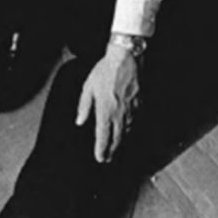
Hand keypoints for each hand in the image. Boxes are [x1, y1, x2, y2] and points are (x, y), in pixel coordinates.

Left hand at [75, 45, 141, 163]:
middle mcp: (119, 114)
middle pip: (116, 139)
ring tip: (116, 146)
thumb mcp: (88, 87)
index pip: (103, 137)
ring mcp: (131, 110)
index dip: (101, 150)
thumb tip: (79, 121)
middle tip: (108, 158)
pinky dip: (129, 129)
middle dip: (112, 150)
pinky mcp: (138, 104)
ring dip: (120, 141)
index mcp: (105, 111)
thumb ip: (84, 106)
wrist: (125, 59)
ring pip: (126, 132)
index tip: (100, 158)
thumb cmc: (105, 71)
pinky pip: (134, 121)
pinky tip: (126, 129)